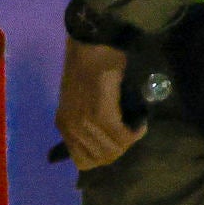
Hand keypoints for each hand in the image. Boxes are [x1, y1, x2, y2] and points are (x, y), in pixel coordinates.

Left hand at [56, 41, 145, 170]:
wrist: (91, 42)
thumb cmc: (90, 67)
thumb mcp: (81, 100)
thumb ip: (87, 122)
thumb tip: (106, 143)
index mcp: (63, 125)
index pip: (84, 162)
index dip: (106, 154)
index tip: (117, 139)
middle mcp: (70, 127)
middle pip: (101, 158)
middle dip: (121, 148)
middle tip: (130, 130)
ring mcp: (83, 122)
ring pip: (113, 150)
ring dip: (129, 140)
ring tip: (135, 124)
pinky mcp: (100, 113)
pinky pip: (121, 136)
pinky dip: (135, 132)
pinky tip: (140, 122)